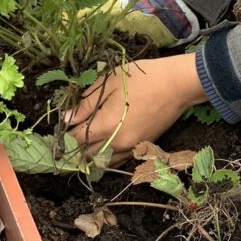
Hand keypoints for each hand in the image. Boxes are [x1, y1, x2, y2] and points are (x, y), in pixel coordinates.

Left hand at [63, 53, 207, 163]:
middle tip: (69, 137)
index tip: (62, 126)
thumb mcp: (110, 82)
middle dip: (75, 148)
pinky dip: (107, 156)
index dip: (66, 134)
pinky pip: (118, 159)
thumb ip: (86, 103)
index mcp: (105, 126)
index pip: (76, 139)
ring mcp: (131, 148)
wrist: (177, 85)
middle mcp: (116, 144)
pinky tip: (104, 145)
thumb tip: (68, 118)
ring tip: (84, 144)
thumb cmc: (142, 78)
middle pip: (87, 155)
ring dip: (91, 155)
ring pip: (103, 161)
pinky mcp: (142, 147)